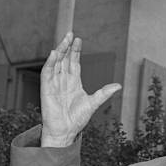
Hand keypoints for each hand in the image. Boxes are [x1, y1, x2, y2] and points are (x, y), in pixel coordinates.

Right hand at [40, 32, 121, 146]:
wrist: (65, 131)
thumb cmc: (77, 120)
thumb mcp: (93, 103)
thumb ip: (104, 93)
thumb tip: (118, 86)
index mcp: (74, 82)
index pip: (74, 62)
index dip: (75, 51)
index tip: (79, 40)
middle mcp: (63, 80)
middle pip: (64, 59)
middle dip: (67, 47)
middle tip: (71, 34)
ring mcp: (54, 83)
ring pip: (56, 63)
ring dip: (59, 51)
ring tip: (64, 40)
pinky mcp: (46, 89)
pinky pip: (47, 73)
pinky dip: (50, 63)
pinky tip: (54, 54)